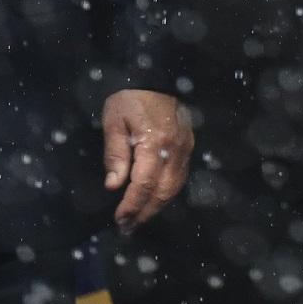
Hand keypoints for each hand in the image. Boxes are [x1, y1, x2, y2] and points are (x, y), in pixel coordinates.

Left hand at [102, 89, 193, 231]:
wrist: (156, 76)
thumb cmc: (130, 98)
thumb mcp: (114, 121)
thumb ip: (115, 154)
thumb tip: (114, 185)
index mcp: (154, 143)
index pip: (143, 184)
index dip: (131, 205)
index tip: (119, 219)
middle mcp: (174, 150)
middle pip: (162, 191)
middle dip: (144, 213)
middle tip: (127, 228)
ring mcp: (185, 148)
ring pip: (174, 187)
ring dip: (157, 207)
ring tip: (139, 219)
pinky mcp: (188, 145)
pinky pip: (179, 176)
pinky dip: (167, 193)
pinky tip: (154, 199)